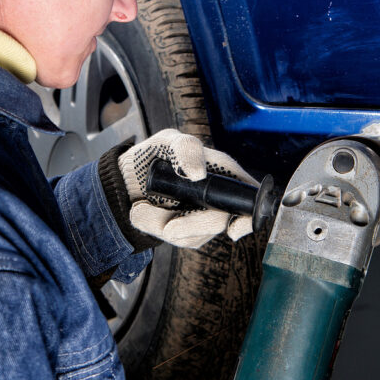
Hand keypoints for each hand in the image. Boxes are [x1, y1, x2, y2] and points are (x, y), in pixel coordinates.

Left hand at [113, 129, 256, 248]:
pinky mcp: (188, 233)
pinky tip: (145, 213)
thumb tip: (199, 173)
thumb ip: (186, 149)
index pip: (251, 200)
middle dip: (190, 224)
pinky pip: (176, 238)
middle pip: (219, 223)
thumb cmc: (156, 155)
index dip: (248, 218)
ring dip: (162, 223)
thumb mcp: (168, 141)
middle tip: (167, 224)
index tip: (233, 228)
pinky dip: (154, 226)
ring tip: (143, 207)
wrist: (128, 178)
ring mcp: (204, 218)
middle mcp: (219, 200)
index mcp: (225, 174)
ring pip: (193, 235)